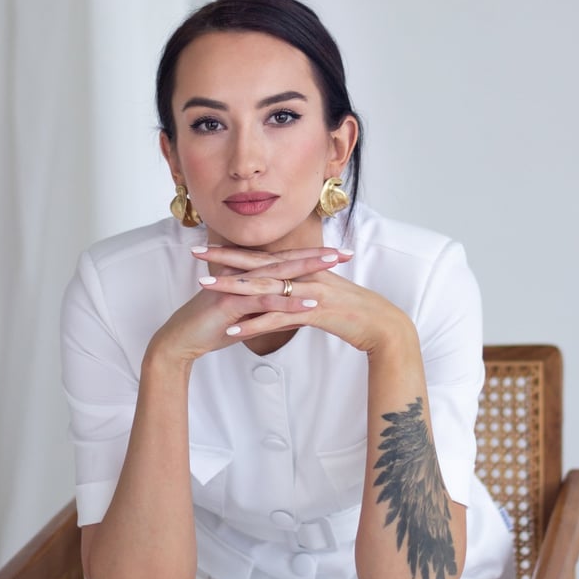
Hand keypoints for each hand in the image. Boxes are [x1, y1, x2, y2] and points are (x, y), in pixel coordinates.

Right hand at [145, 245, 347, 363]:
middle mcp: (245, 274)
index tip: (339, 255)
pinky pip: (264, 301)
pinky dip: (289, 301)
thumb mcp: (247, 318)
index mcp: (249, 275)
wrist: (181, 340)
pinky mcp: (231, 303)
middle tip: (345, 252)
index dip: (312, 257)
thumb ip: (269, 312)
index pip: (285, 262)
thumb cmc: (212, 327)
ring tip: (334, 267)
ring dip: (307, 270)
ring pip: (278, 275)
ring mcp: (237, 286)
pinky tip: (310, 303)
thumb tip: (292, 315)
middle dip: (317, 256)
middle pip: (286, 261)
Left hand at [193, 245, 416, 355]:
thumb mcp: (327, 293)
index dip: (235, 251)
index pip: (264, 256)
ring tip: (204, 287)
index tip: (209, 247)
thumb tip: (284, 295)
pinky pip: (279, 318)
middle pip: (258, 265)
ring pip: (264, 288)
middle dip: (224, 258)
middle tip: (195, 253)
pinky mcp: (315, 312)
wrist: (383, 325)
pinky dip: (255, 325)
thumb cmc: (355, 311)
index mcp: (305, 268)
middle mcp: (304, 274)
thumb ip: (304, 290)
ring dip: (232, 288)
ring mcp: (309, 292)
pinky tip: (233, 331)